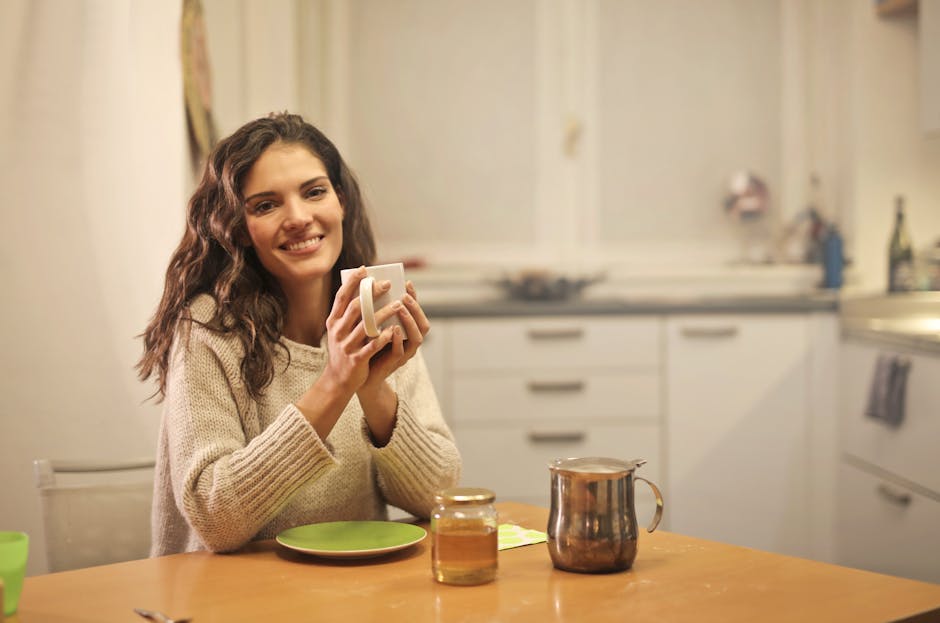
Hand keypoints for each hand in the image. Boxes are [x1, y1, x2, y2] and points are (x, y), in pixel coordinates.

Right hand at [321, 267, 396, 395]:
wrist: (337, 381)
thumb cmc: (344, 351)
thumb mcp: (340, 331)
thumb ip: (349, 315)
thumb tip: (365, 292)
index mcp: (333, 322)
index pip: (341, 297)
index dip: (352, 282)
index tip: (364, 269)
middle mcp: (338, 331)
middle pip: (356, 307)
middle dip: (372, 293)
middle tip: (387, 284)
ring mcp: (346, 346)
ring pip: (366, 325)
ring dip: (383, 313)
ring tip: (398, 304)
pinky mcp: (356, 359)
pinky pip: (372, 345)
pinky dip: (384, 337)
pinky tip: (394, 330)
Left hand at [359, 279, 429, 393]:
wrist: (359, 371)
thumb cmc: (367, 344)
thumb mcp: (374, 324)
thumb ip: (377, 310)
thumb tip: (371, 285)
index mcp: (407, 331)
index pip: (416, 312)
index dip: (414, 298)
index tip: (407, 283)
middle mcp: (409, 342)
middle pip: (423, 324)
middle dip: (416, 309)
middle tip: (404, 296)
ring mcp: (404, 353)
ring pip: (416, 338)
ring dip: (410, 322)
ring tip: (401, 309)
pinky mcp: (394, 363)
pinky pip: (400, 351)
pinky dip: (398, 339)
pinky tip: (393, 329)